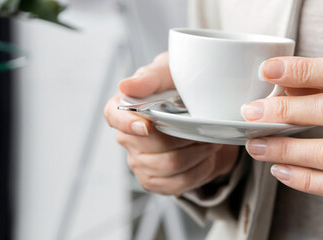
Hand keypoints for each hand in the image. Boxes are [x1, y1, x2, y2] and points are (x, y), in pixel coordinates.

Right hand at [104, 52, 238, 195]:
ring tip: (210, 139)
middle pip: (151, 144)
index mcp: (125, 108)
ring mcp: (140, 162)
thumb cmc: (180, 89)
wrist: (204, 115)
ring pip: (169, 165)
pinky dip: (200, 169)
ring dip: (197, 152)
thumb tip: (126, 85)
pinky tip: (206, 156)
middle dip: (184, 135)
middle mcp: (128, 138)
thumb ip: (150, 78)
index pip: (113, 115)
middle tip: (203, 125)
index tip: (147, 125)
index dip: (127, 123)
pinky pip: (179, 183)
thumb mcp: (170, 74)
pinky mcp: (155, 181)